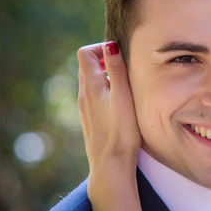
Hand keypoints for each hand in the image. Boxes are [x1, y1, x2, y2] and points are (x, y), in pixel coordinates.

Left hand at [77, 42, 140, 206]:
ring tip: (126, 87)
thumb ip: (117, 69)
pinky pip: (94, 99)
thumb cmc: (122, 131)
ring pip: (91, 85)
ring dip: (106, 79)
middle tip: (126, 68)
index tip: (119, 55)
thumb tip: (110, 44)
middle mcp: (83, 96)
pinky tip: (120, 106)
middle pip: (87, 68)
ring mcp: (85, 110)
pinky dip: (105, 94)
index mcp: (90, 86)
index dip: (101, 49)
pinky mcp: (90, 122)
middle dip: (105, 62)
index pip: (85, 54)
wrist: (111, 166)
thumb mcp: (123, 96)